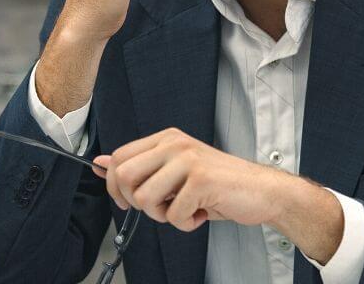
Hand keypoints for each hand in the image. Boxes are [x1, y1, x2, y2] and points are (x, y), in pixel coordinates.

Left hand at [91, 128, 289, 232]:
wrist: (262, 191)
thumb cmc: (220, 184)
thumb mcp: (176, 171)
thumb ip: (140, 166)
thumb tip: (101, 165)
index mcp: (167, 138)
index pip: (119, 156)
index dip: (115, 185)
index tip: (128, 200)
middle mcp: (175, 144)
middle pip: (125, 176)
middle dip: (136, 202)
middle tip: (161, 205)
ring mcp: (188, 160)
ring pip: (145, 198)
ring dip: (163, 215)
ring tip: (184, 209)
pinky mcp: (201, 180)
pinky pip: (173, 215)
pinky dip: (185, 224)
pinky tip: (201, 213)